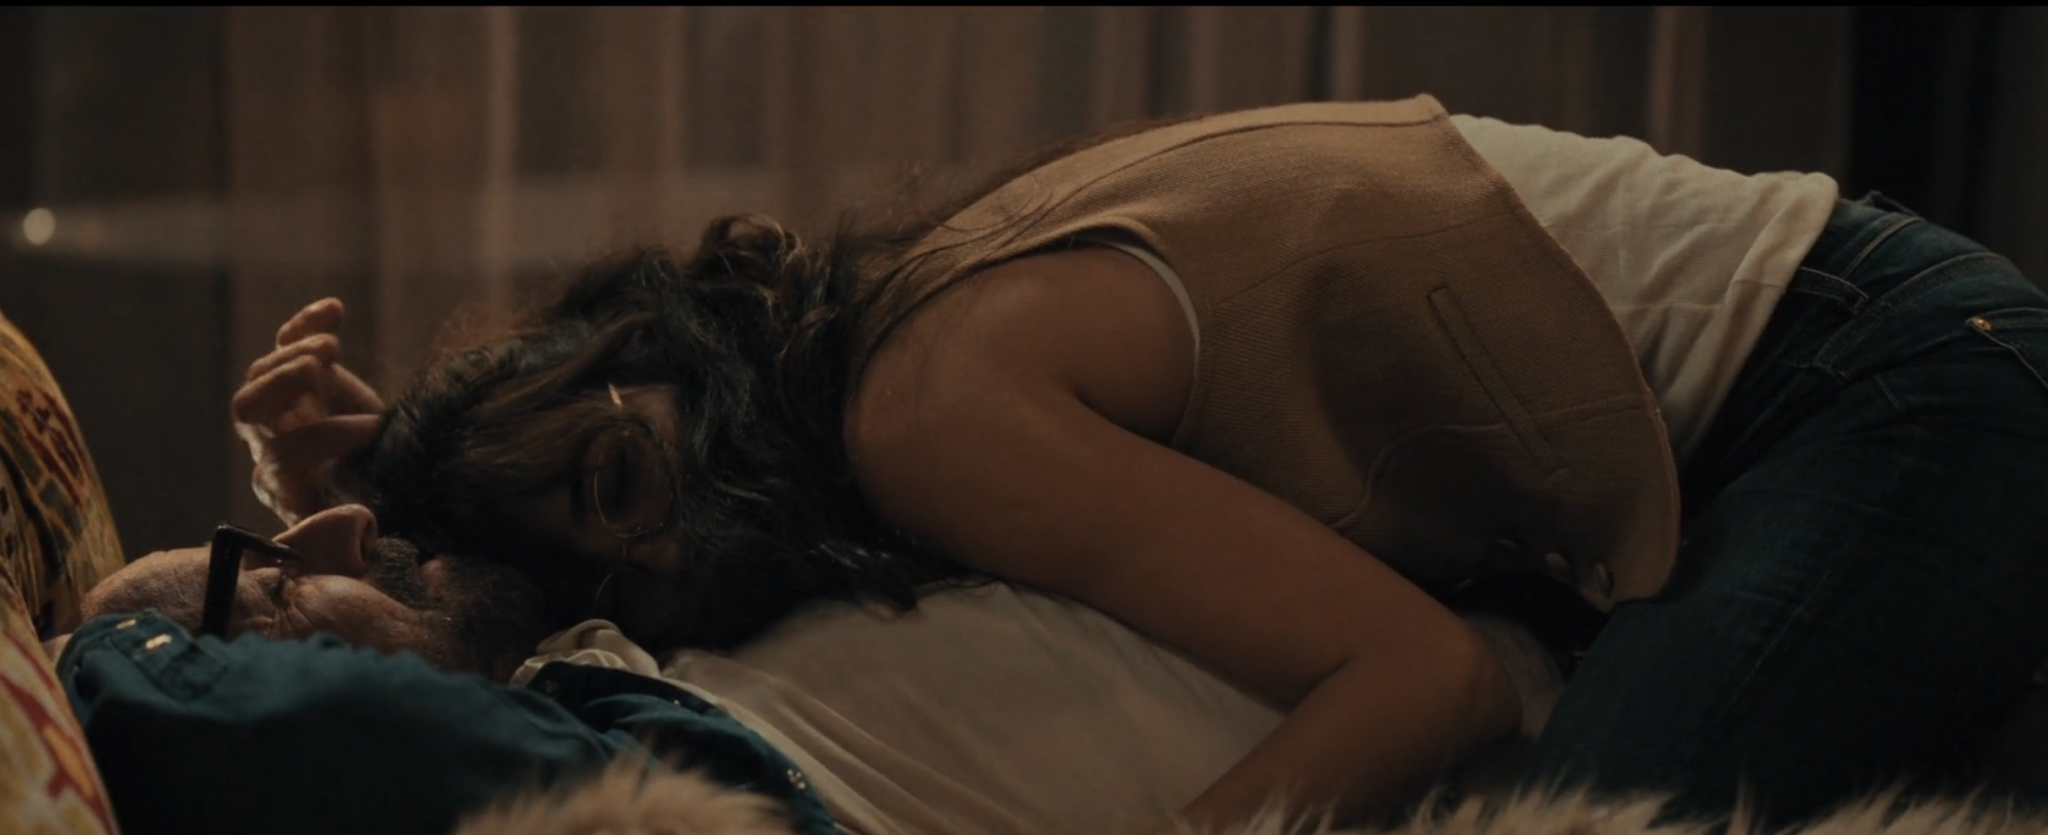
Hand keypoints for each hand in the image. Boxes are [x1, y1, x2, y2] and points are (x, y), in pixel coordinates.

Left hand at [232, 298, 384, 525]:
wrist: (393, 481)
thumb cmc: (384, 509)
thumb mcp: (370, 527)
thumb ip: (352, 535)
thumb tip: (358, 529)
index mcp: (288, 489)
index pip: (281, 460)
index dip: (321, 441)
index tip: (371, 432)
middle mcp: (274, 447)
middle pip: (247, 409)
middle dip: (279, 388)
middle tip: (318, 375)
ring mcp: (285, 408)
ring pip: (261, 371)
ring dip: (295, 354)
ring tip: (333, 350)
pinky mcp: (304, 377)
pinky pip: (289, 342)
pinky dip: (307, 324)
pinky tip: (335, 310)